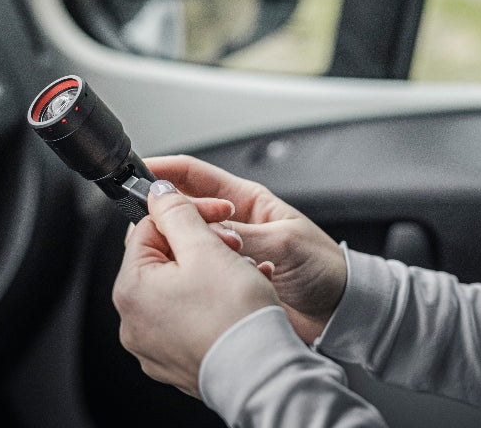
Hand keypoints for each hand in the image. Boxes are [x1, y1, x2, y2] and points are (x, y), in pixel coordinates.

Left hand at [113, 181, 278, 397]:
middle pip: (165, 260)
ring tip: (244, 272)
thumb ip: (177, 212)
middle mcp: (134, 321)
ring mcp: (153, 345)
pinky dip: (213, 303)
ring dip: (213, 271)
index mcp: (131, 289)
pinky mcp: (176, 360)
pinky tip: (239, 298)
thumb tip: (158, 192)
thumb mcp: (206, 247)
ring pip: (181, 288)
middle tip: (234, 245)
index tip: (216, 213)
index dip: (186, 214)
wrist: (261, 372)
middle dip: (204, 244)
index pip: (149, 229)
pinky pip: (190, 318)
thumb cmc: (233, 316)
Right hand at [146, 155, 347, 342]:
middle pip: (181, 212)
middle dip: (174, 220)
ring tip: (215, 262)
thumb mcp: (284, 242)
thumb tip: (203, 226)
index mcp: (245, 200)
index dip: (165, 171)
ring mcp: (224, 254)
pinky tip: (219, 287)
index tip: (141, 173)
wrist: (340, 310)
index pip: (194, 175)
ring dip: (192, 254)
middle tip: (175, 232)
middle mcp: (231, 225)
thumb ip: (242, 234)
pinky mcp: (223, 284)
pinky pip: (197, 278)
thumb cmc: (324, 267)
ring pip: (186, 247)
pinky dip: (200, 281)